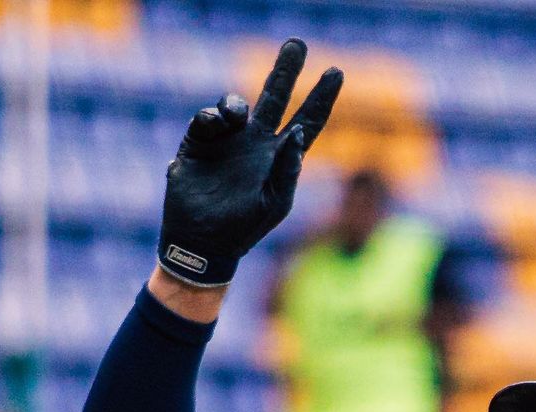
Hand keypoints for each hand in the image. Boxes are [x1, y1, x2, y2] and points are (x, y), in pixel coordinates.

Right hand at [158, 38, 342, 288]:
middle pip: (274, 96)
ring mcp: (228, 141)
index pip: (306, 121)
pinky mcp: (200, 144)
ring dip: (236, 102)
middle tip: (297, 44)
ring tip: (236, 114)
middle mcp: (256, 143)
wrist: (201, 243)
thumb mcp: (274, 203)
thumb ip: (288, 168)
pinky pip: (207, 118)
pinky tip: (217, 125)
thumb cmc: (243, 230)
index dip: (321, 98)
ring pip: (236, 103)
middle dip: (286, 70)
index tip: (336, 72)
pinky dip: (212, 116)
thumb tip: (295, 131)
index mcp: (279, 157)